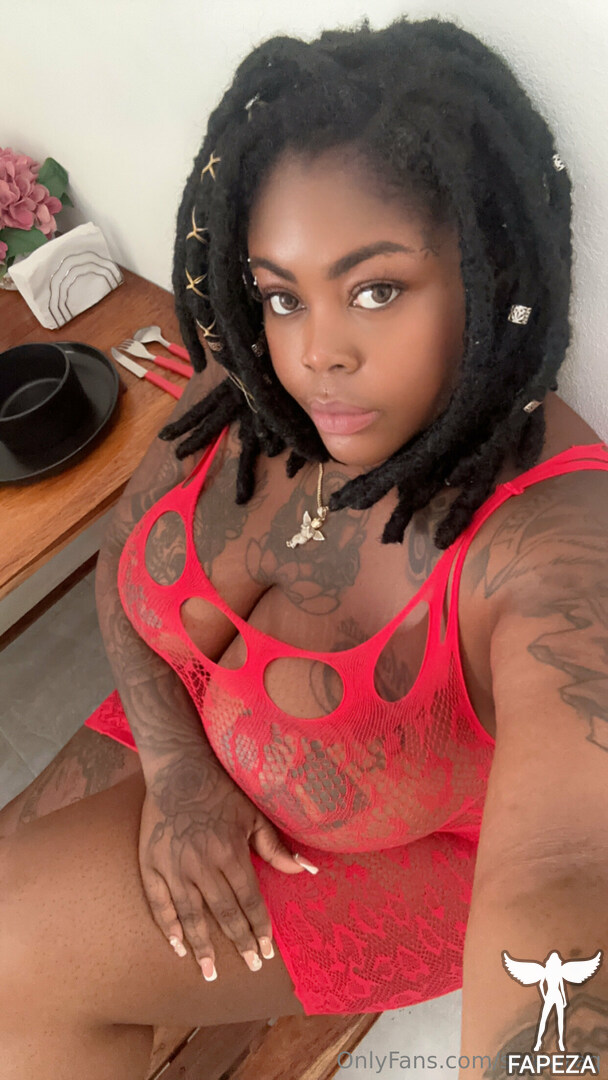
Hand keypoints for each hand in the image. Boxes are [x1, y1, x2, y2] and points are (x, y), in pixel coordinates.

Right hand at [138, 748, 311, 978]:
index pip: (249, 901)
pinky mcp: (151, 863)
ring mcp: (173, 866)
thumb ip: (276, 847)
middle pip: (223, 913)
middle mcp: (201, 864)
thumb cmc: (221, 791)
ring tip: (210, 971)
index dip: (259, 928)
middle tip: (250, 965)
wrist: (178, 769)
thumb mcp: (253, 815)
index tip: (267, 951)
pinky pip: (159, 903)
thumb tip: (306, 870)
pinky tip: (179, 946)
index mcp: (230, 853)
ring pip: (191, 916)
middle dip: (239, 942)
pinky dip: (168, 926)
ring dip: (202, 946)